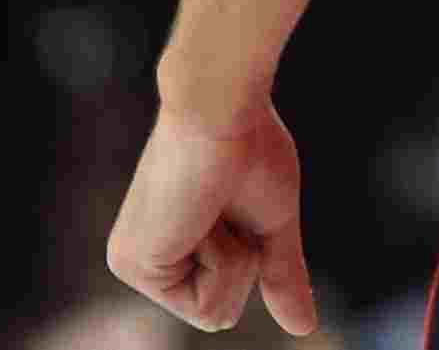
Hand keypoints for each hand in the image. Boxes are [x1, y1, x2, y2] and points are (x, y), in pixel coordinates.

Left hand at [107, 94, 318, 335]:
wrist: (221, 110)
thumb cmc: (248, 148)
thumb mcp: (270, 224)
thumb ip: (279, 275)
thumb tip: (304, 328)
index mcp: (170, 249)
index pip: (223, 300)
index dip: (250, 258)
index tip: (231, 202)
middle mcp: (143, 262)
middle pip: (218, 315)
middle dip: (244, 262)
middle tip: (224, 205)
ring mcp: (133, 266)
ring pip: (215, 315)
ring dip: (237, 258)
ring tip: (214, 207)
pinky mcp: (133, 266)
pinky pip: (206, 307)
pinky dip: (226, 260)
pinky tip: (203, 216)